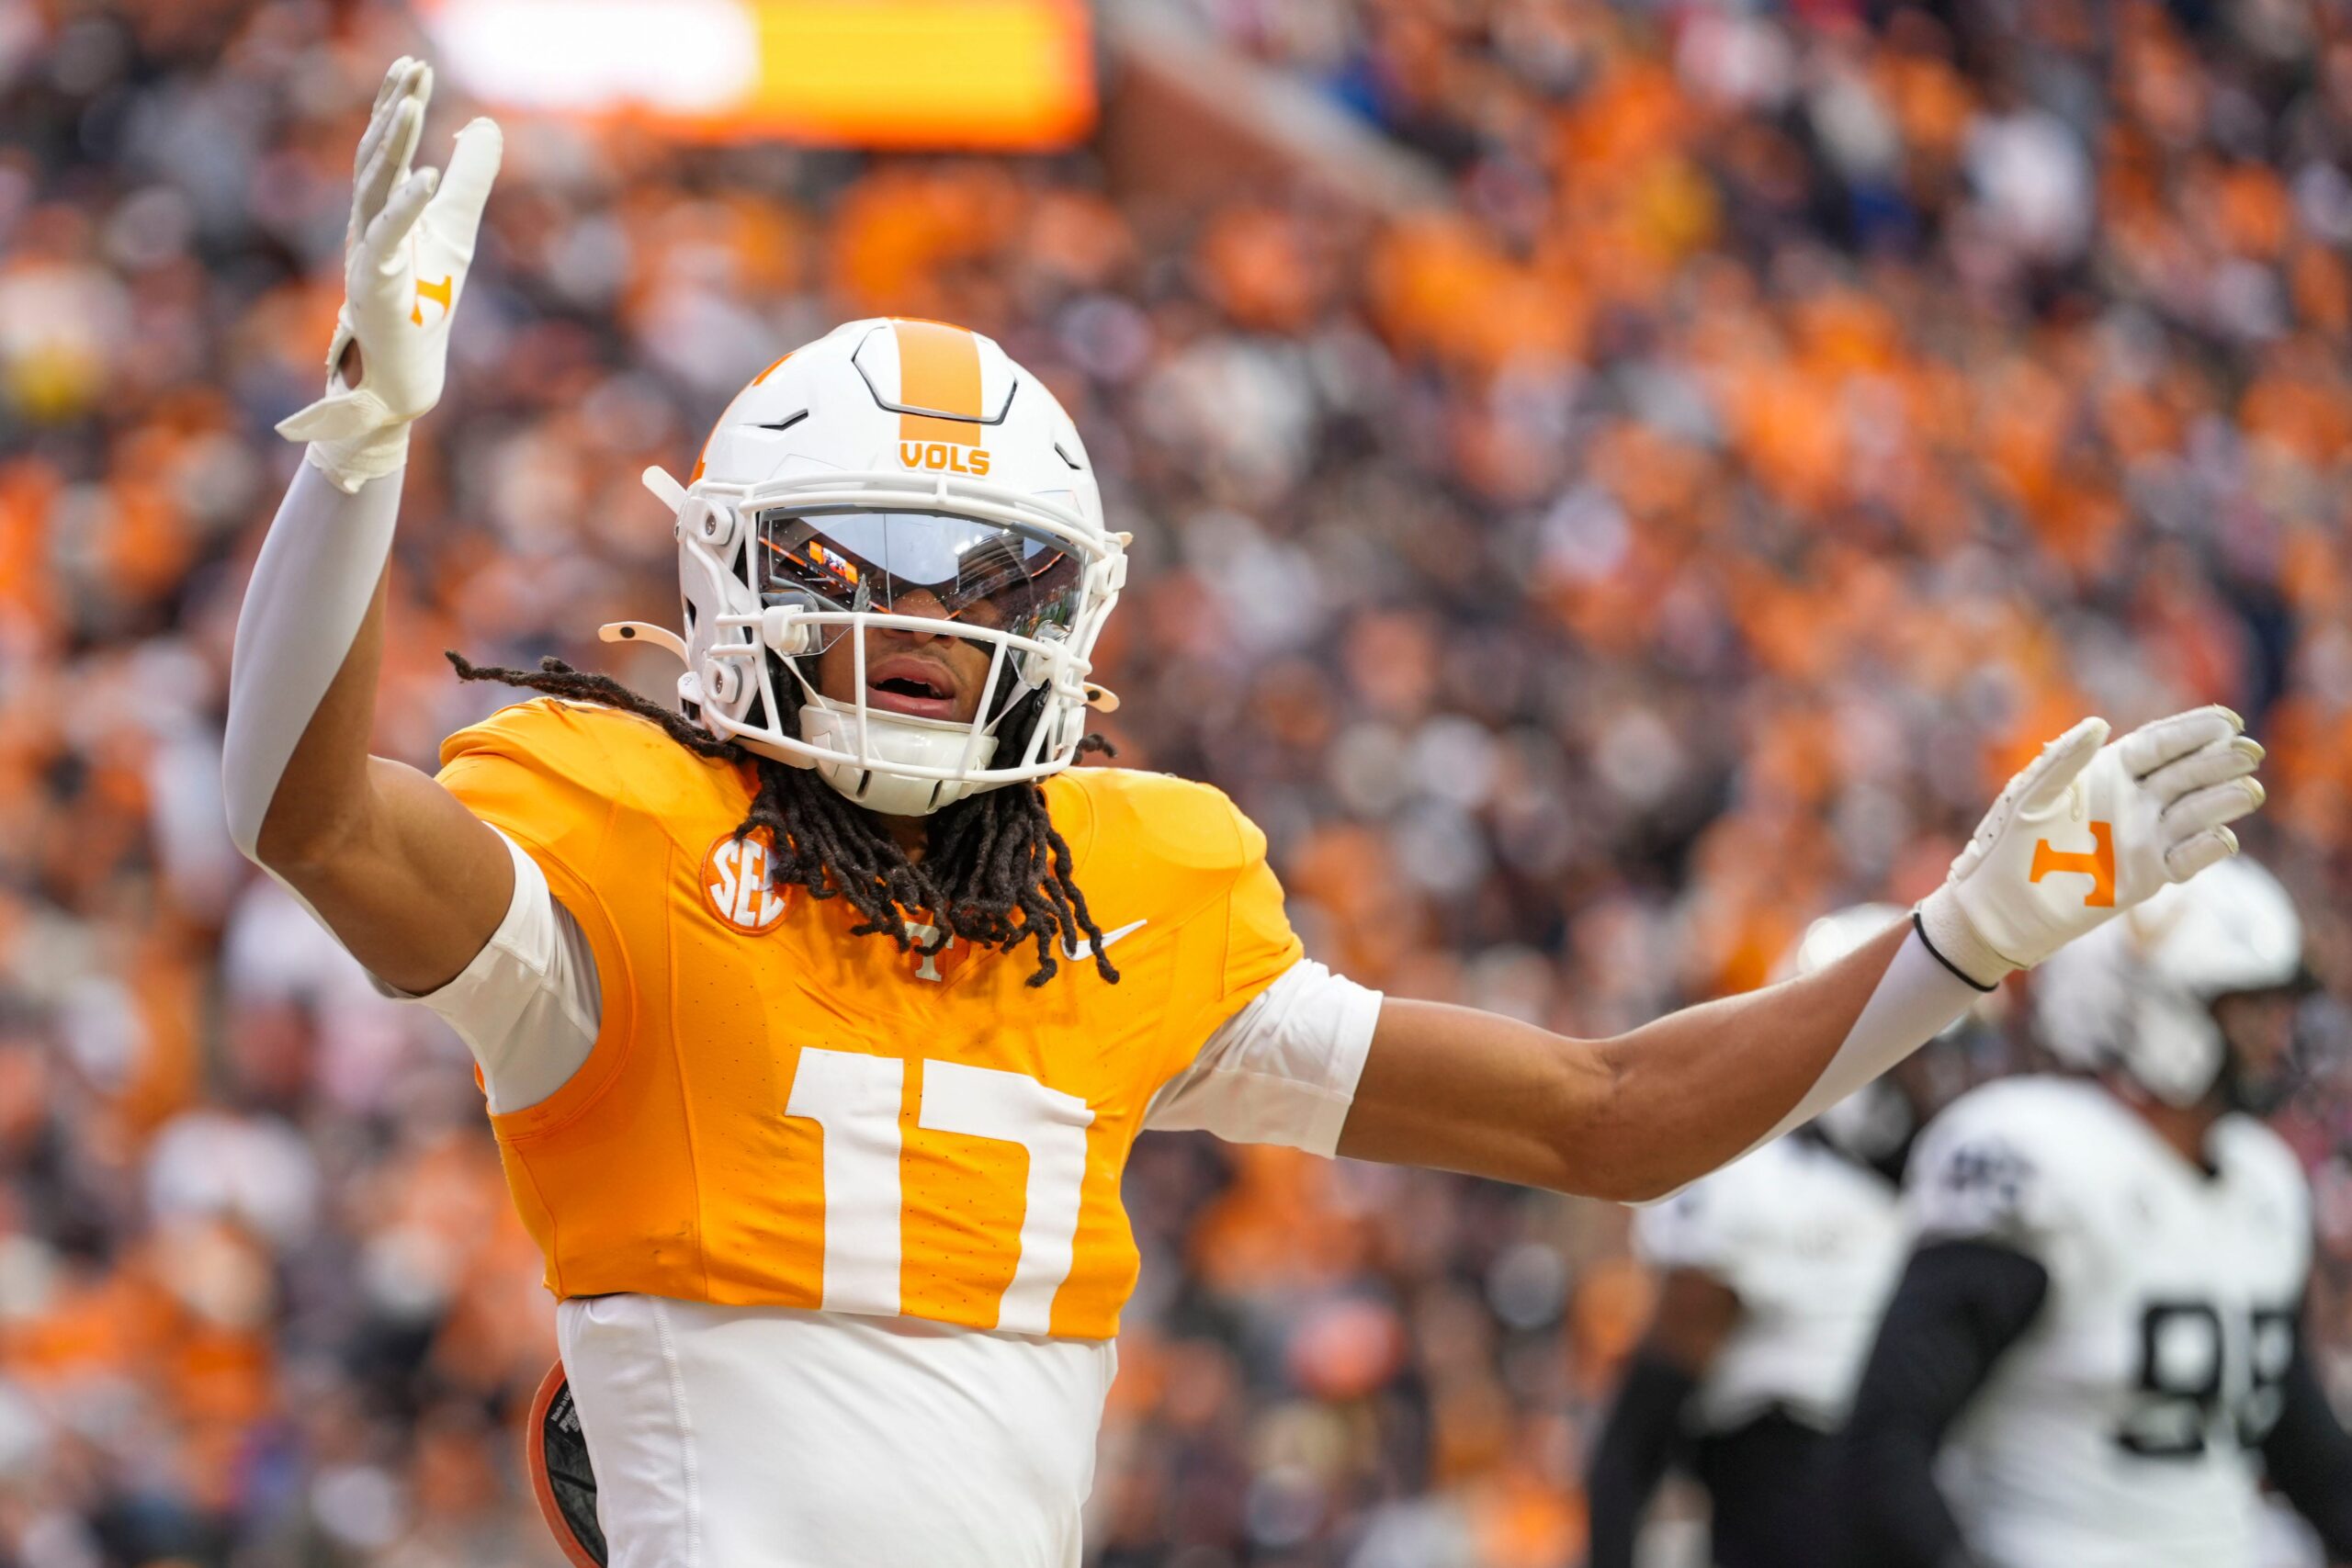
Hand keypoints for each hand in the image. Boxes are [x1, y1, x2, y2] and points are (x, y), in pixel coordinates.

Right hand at [276, 58, 502, 490]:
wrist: (405, 379)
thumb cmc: (424, 304)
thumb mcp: (455, 231)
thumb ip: (470, 181)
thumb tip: (484, 124)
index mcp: (380, 210)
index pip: (385, 148)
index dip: (395, 105)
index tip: (414, 65)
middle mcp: (365, 226)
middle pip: (375, 156)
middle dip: (391, 110)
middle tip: (411, 68)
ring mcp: (364, 255)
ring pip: (372, 188)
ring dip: (393, 146)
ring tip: (413, 106)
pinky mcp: (375, 288)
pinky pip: (387, 239)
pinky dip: (406, 207)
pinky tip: (428, 178)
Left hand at [1916, 706, 2265, 987]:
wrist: (2000, 907)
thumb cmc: (2007, 843)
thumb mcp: (2032, 796)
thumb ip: (2063, 760)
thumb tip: (2098, 723)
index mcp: (2108, 770)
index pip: (2160, 743)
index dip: (2193, 731)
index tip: (2228, 721)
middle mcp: (2134, 799)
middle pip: (2187, 774)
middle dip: (2219, 761)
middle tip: (2249, 753)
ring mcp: (2145, 836)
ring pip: (2195, 813)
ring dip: (2222, 801)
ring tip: (2247, 790)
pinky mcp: (2149, 875)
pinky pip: (2187, 859)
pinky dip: (2207, 849)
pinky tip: (2223, 838)